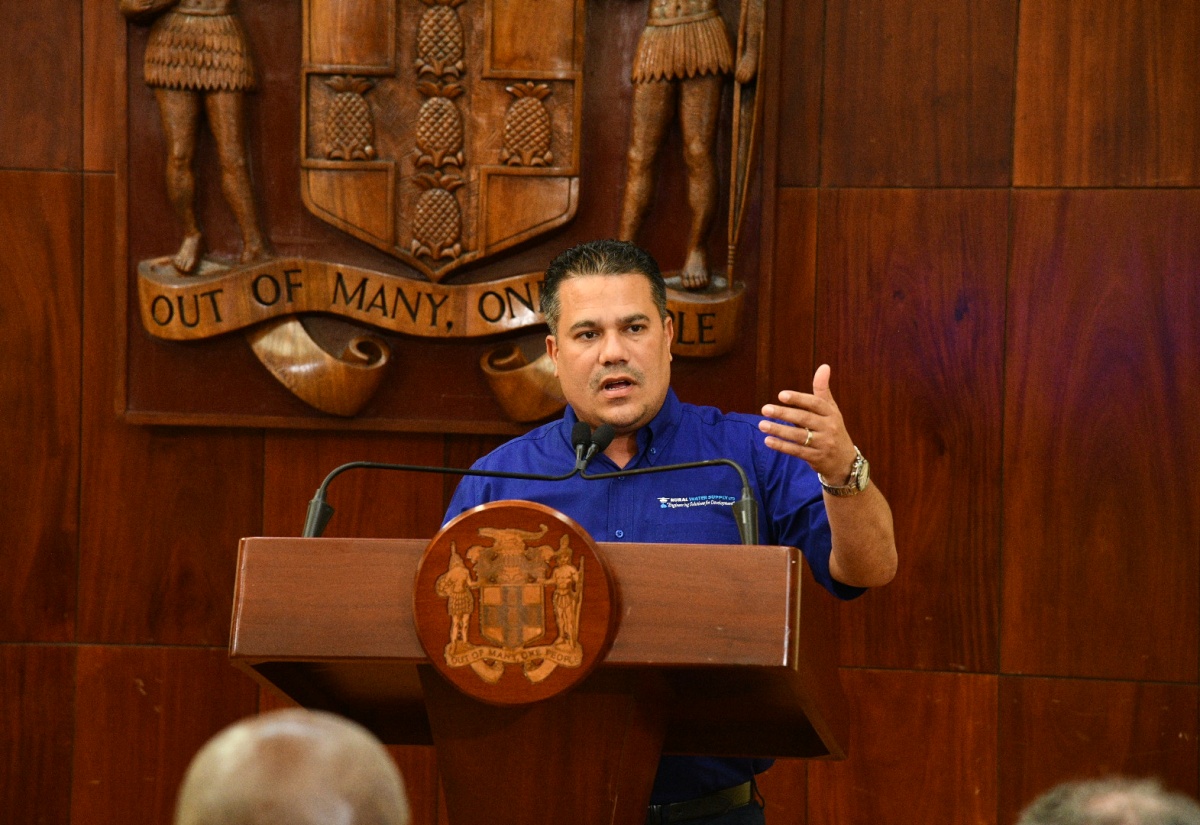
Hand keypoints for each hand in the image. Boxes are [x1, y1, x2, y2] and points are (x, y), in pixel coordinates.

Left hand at [758, 364, 857, 479]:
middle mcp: (829, 428)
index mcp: (831, 413)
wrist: (844, 461)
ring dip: (779, 430)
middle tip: (765, 409)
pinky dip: (782, 446)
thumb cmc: (832, 429)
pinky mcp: (816, 458)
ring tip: (762, 424)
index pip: (815, 403)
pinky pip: (797, 451)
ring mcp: (823, 444)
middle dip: (784, 413)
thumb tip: (824, 366)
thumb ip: (822, 390)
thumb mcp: (831, 409)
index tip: (781, 395)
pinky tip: (768, 441)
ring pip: (799, 436)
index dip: (798, 399)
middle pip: (804, 419)